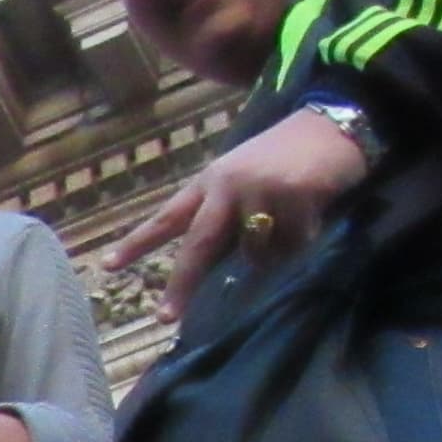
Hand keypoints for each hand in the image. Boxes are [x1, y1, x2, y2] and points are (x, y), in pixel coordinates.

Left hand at [113, 106, 372, 317]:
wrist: (333, 124)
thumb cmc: (284, 158)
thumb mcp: (241, 180)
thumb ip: (223, 219)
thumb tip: (208, 271)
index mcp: (209, 182)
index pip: (167, 217)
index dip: (138, 243)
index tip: (109, 266)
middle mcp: (227, 185)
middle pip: (198, 243)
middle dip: (182, 283)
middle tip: (164, 316)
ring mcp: (259, 189)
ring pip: (254, 253)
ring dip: (273, 254)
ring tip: (291, 224)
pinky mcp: (293, 195)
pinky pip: (291, 245)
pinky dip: (302, 241)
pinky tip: (311, 215)